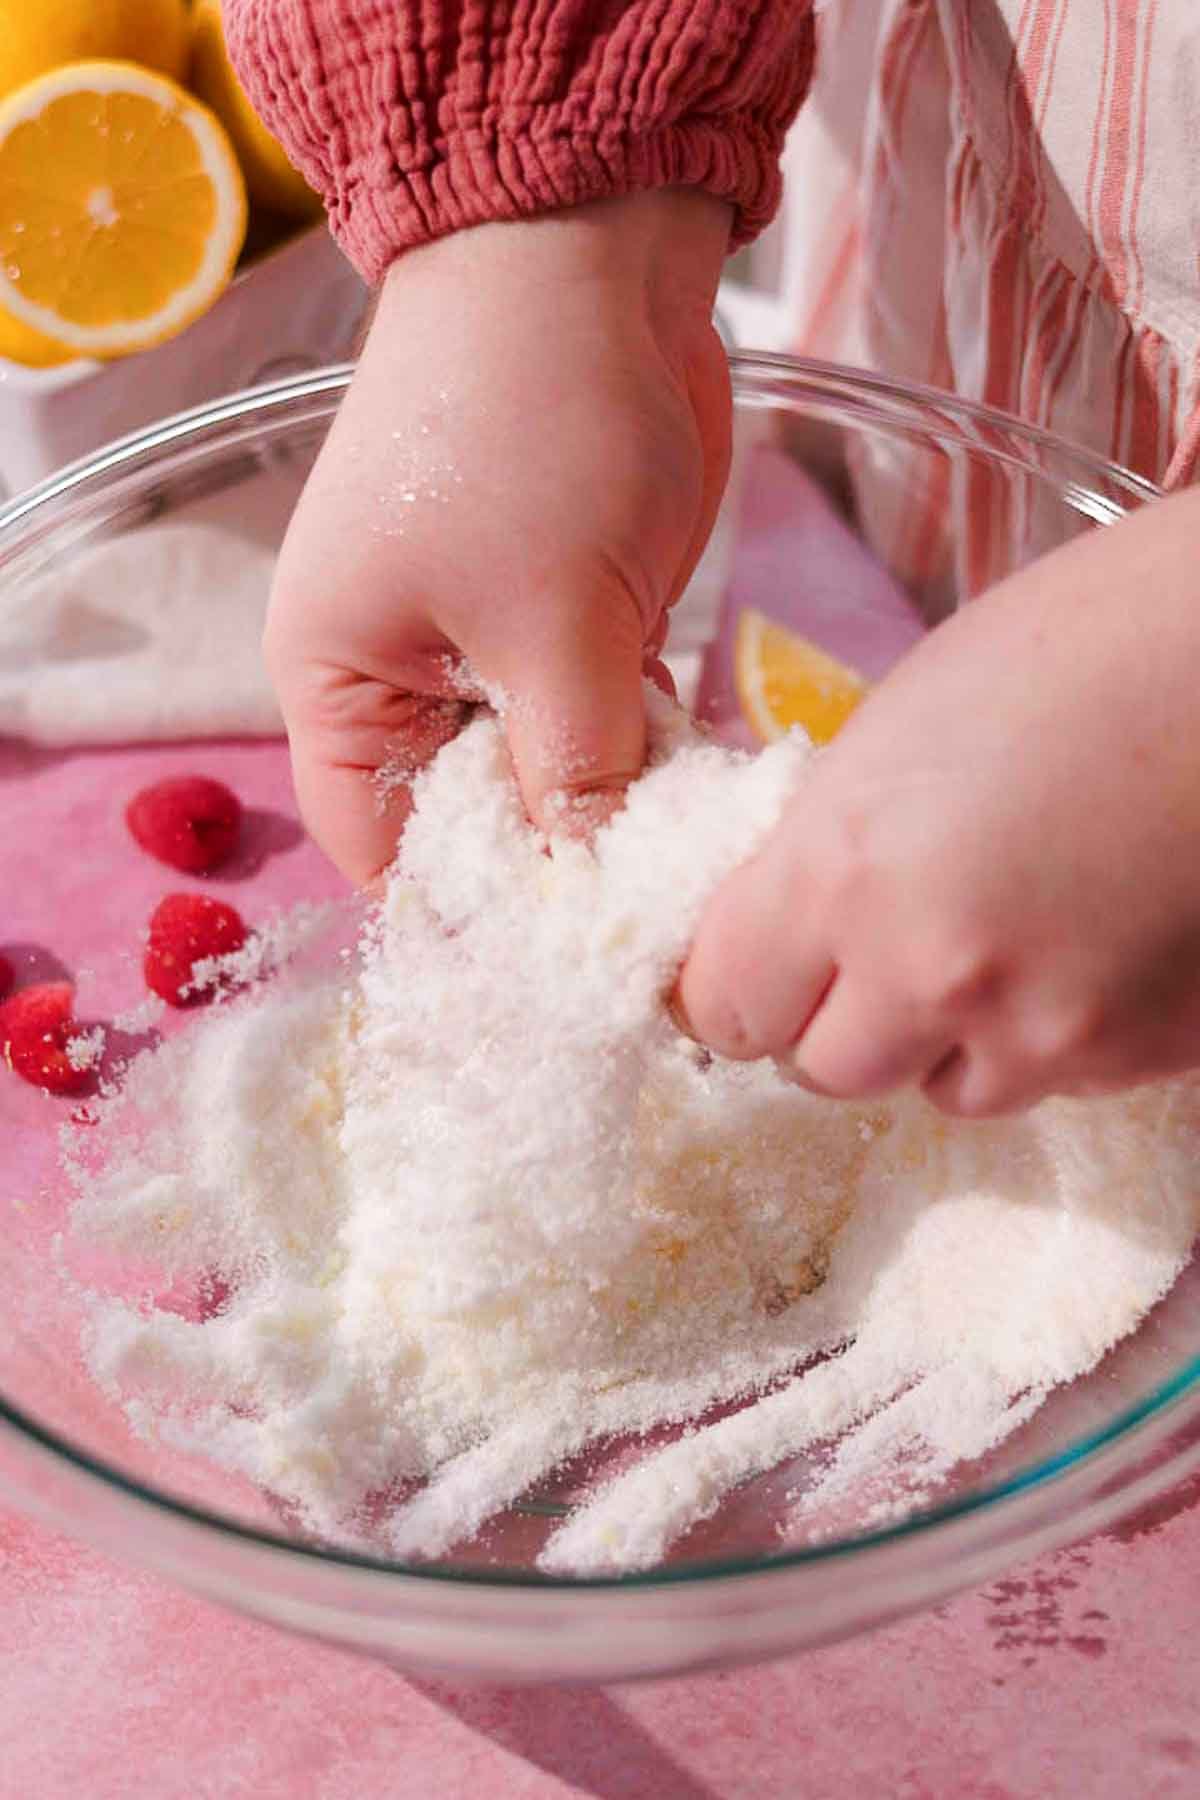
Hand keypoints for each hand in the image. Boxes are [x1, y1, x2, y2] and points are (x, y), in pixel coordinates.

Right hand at [265, 189, 731, 882]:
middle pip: (476, 823)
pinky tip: (702, 796)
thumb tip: (596, 891)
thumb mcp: (552, 624)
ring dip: (614, 811)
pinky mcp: (567, 614)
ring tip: (691, 874)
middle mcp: (403, 680)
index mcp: (342, 686)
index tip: (568, 966)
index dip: (473, 914)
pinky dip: (643, 752)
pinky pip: (598, 719)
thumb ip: (578, 773)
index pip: (390, 853)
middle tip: (653, 932)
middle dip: (557, 870)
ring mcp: (489, 646)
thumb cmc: (532, 436)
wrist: (589, 256)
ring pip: (550, 775)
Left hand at [678, 488, 1199, 1114]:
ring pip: (943, 1089)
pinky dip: (1048, 1031)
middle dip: (838, 1016)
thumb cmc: (1084, 643)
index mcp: (845, 872)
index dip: (735, 985)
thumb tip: (790, 926)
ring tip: (998, 937)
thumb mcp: (899, 728)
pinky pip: (1053, 1079)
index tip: (758, 966)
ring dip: (944, 1037)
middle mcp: (933, 974)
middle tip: (878, 949)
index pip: (724, 1007)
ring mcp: (1048, 1030)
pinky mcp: (1141, 1053)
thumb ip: (827, 849)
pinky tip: (1087, 939)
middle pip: (826, 1069)